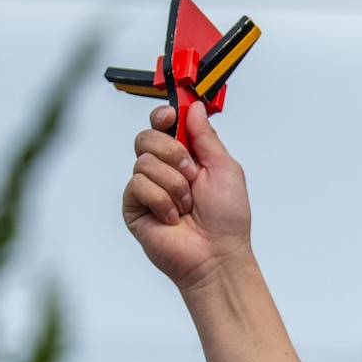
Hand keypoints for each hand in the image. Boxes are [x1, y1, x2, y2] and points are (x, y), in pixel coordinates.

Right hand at [122, 101, 253, 291]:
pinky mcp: (134, 207)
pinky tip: (173, 217)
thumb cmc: (226, 219)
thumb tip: (194, 107)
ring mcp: (147, 188)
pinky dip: (161, 200)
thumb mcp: (225, 168)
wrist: (217, 254)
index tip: (171, 117)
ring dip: (174, 183)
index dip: (163, 116)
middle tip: (191, 174)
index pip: (162, 125)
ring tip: (187, 205)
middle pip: (146, 137)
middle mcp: (163, 170)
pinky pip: (138, 185)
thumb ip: (206, 136)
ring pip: (144, 161)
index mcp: (185, 157)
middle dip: (172, 152)